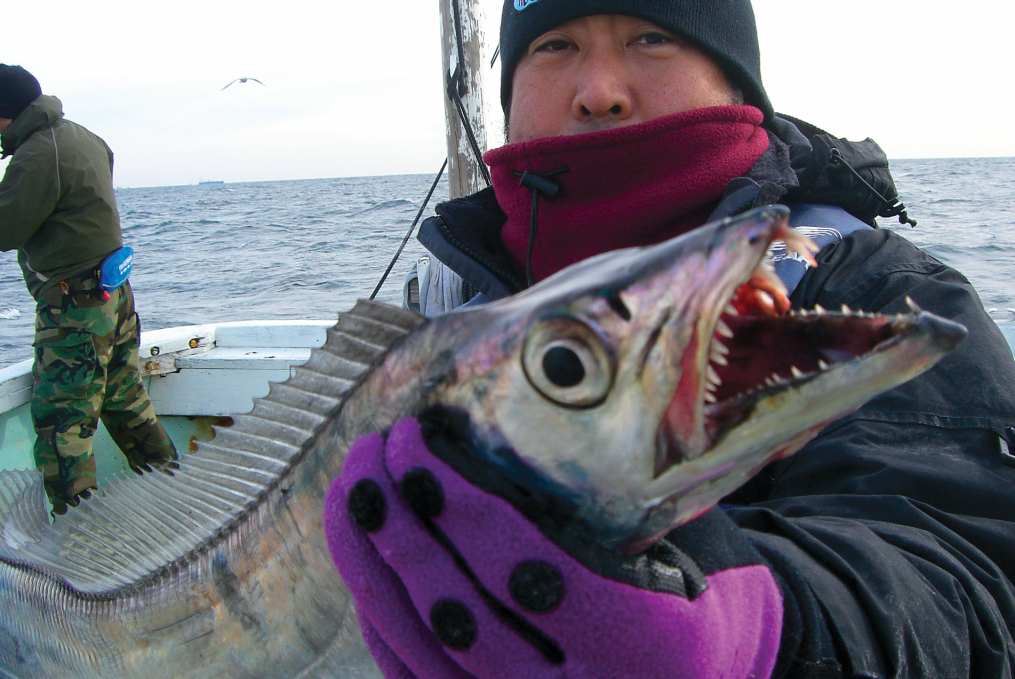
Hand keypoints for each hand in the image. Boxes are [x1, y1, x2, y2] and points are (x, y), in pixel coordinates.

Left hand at [324, 418, 782, 678]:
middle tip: (372, 451)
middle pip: (463, 618)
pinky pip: (412, 676)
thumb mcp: (687, 539)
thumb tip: (520, 405)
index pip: (536, 577)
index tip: (416, 441)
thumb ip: (619, 498)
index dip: (463, 507)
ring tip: (350, 490)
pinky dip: (379, 612)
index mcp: (649, 648)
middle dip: (400, 527)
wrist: (708, 671)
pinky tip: (363, 554)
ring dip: (371, 565)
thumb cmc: (701, 586)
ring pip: (423, 651)